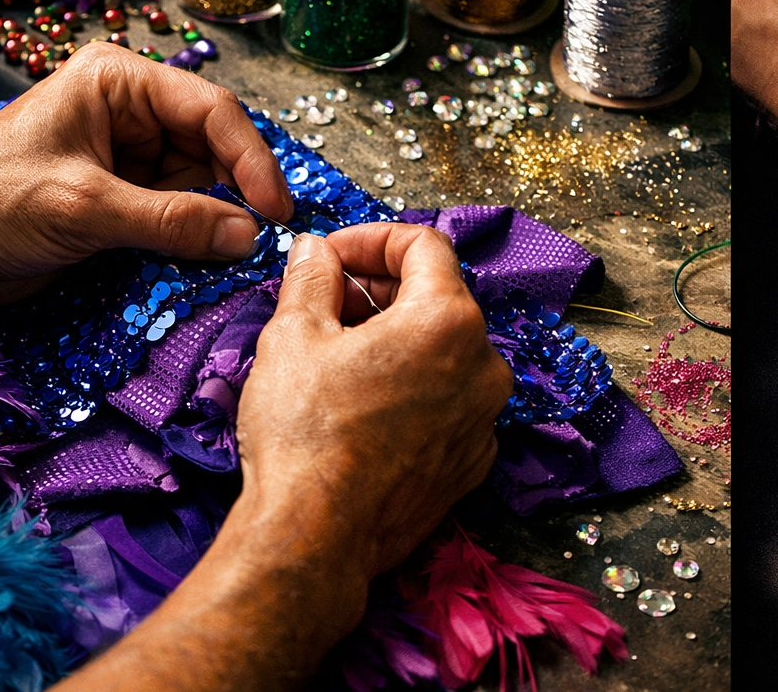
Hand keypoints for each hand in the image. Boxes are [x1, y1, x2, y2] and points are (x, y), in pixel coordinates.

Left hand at [0, 41, 291, 301]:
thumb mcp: (82, 207)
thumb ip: (170, 221)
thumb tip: (247, 235)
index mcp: (118, 83)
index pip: (211, 110)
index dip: (251, 158)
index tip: (274, 209)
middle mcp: (132, 113)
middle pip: (216, 146)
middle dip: (238, 192)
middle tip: (261, 238)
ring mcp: (132, 157)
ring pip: (205, 184)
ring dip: (221, 220)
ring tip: (234, 254)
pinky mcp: (128, 199)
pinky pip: (183, 214)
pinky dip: (198, 238)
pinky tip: (208, 259)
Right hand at [53, 223, 513, 690]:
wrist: (316, 538)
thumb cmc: (303, 434)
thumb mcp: (292, 337)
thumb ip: (311, 279)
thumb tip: (315, 251)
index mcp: (449, 320)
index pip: (424, 245)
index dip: (371, 240)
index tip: (330, 258)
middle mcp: (485, 364)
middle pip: (439, 297)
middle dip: (381, 290)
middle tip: (325, 304)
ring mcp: (485, 417)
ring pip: (446, 352)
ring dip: (397, 340)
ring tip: (339, 355)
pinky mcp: (473, 461)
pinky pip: (449, 402)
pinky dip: (415, 389)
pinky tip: (364, 406)